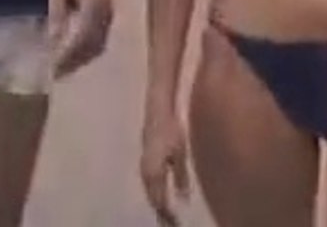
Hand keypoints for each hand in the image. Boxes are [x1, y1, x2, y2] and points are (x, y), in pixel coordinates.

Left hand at [46, 0, 112, 78]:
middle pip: (90, 49)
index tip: (53, 71)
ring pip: (99, 45)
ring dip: (83, 56)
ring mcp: (113, 13)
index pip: (77, 44)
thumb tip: (53, 38)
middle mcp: (106, 15)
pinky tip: (79, 46)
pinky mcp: (114, 10)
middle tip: (58, 72)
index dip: (65, 59)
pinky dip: (90, 46)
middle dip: (74, 62)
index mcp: (93, 9)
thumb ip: (57, 11)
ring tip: (67, 64)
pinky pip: (103, 35)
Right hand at [140, 107, 190, 225]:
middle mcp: (145, 172)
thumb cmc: (171, 130)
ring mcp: (143, 165)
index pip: (159, 201)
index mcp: (154, 173)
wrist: (157, 111)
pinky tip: (161, 194)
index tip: (175, 224)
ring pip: (149, 191)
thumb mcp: (180, 154)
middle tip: (172, 223)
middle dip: (161, 213)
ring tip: (167, 214)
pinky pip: (148, 183)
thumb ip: (181, 176)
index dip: (167, 215)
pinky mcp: (145, 160)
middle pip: (152, 198)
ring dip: (157, 203)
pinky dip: (155, 192)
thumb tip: (183, 198)